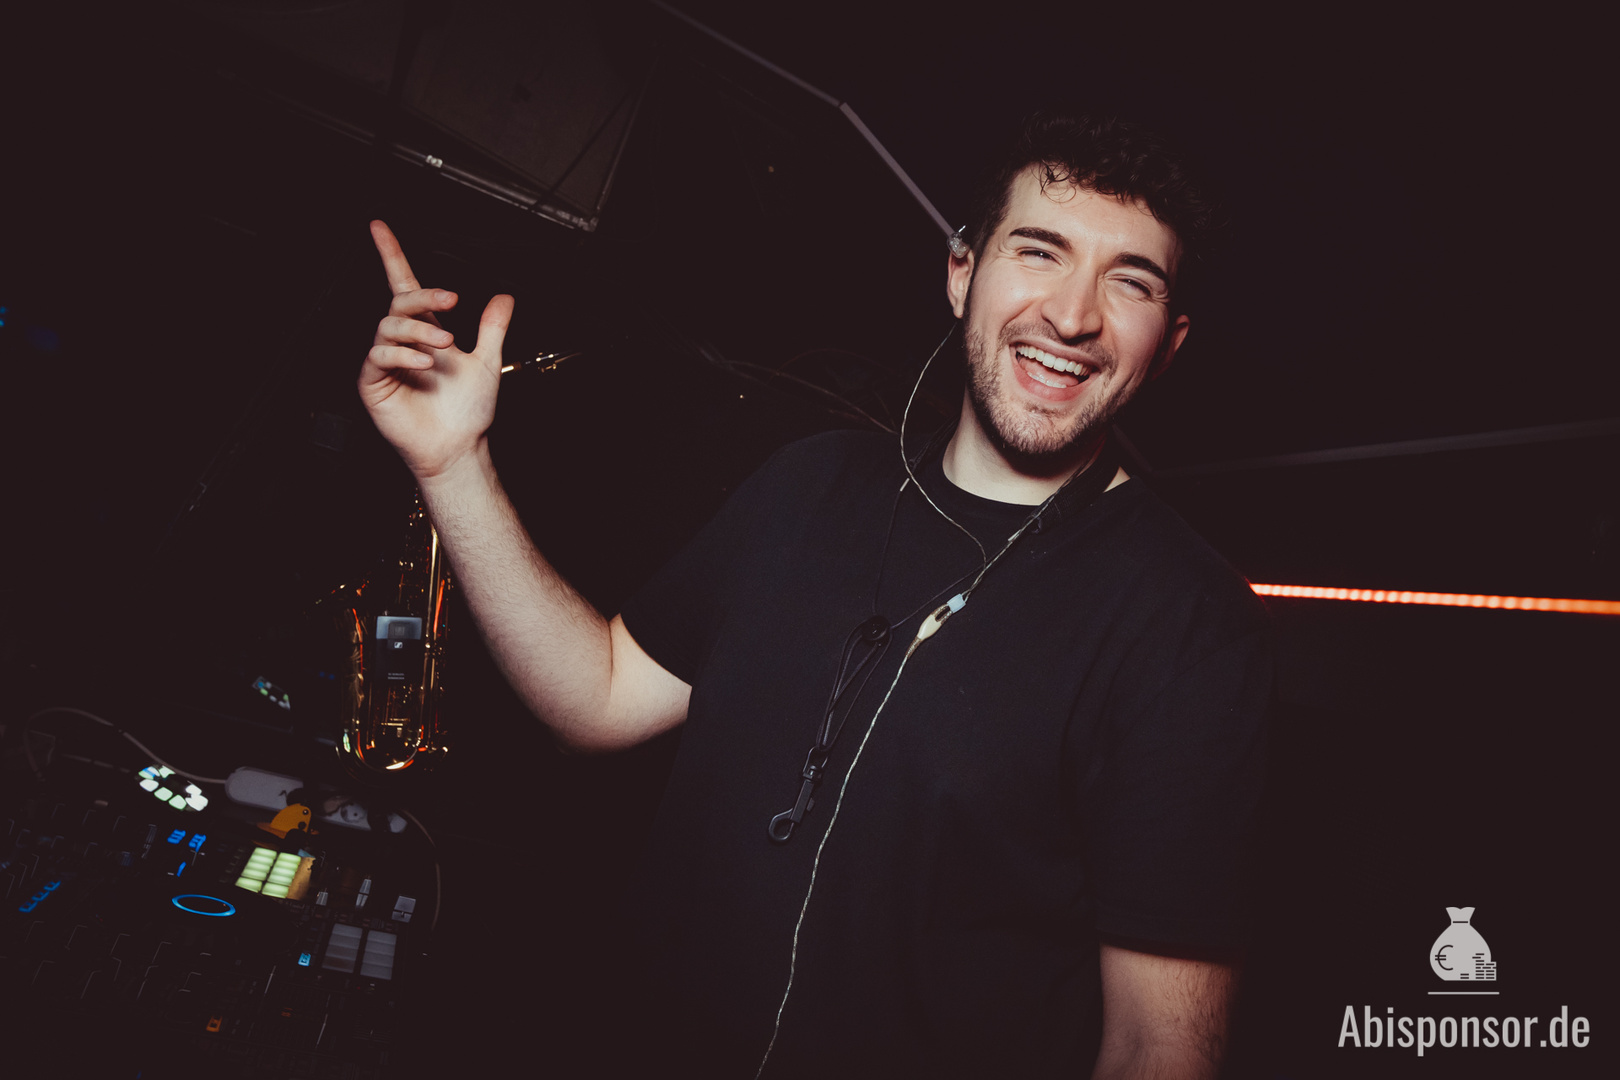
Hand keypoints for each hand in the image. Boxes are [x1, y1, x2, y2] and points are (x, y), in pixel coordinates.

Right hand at [358, 220, 513, 479]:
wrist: (458, 446)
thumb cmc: (467, 412)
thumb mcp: (487, 361)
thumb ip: (493, 327)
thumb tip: (505, 297)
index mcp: (426, 332)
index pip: (404, 286)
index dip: (392, 255)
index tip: (380, 227)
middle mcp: (404, 343)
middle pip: (401, 302)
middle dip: (425, 296)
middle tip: (451, 300)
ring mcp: (386, 361)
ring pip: (390, 326)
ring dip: (419, 330)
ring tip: (444, 346)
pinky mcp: (374, 382)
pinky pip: (379, 356)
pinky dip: (403, 354)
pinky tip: (425, 363)